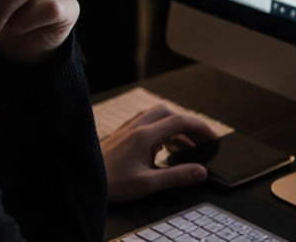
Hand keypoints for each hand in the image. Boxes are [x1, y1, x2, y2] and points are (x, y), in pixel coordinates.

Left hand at [100, 104, 217, 202]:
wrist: (83, 179)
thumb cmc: (111, 182)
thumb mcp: (148, 183)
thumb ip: (177, 176)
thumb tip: (201, 171)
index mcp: (145, 135)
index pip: (180, 121)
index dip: (200, 128)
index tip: (212, 138)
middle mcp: (136, 127)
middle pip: (169, 112)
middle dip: (187, 123)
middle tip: (200, 139)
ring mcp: (128, 129)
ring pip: (157, 117)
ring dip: (174, 127)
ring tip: (186, 147)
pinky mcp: (122, 135)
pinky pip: (146, 124)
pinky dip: (161, 131)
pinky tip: (162, 147)